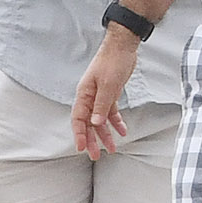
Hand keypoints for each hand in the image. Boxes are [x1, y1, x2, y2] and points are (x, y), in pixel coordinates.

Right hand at [71, 34, 137, 158]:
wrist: (123, 46)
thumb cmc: (113, 61)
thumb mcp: (108, 84)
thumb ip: (101, 104)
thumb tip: (95, 123)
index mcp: (84, 94)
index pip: (78, 119)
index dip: (79, 134)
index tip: (81, 148)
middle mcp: (89, 97)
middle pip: (88, 123)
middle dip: (92, 140)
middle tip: (95, 156)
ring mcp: (100, 96)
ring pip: (100, 120)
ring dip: (106, 134)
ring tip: (112, 148)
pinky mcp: (110, 94)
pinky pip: (111, 112)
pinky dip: (116, 122)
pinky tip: (122, 131)